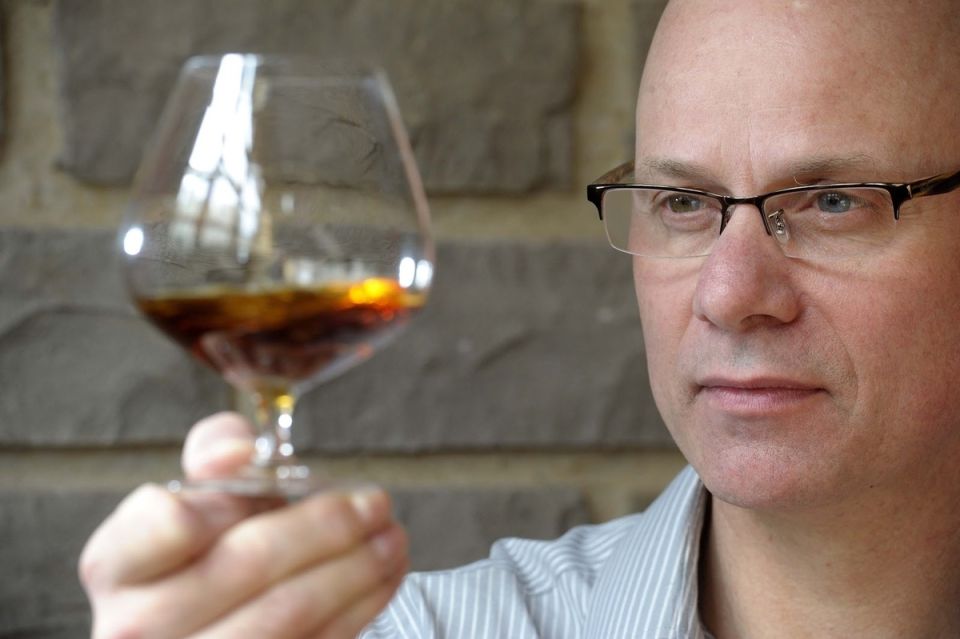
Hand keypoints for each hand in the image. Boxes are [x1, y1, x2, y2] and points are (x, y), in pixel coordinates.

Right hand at [80, 412, 408, 638]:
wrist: (195, 626)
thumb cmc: (199, 553)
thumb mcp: (197, 496)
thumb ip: (213, 455)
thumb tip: (239, 449)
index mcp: (117, 563)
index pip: (168, 521)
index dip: (231, 498)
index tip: (280, 482)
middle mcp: (137, 624)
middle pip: (250, 562)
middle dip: (328, 526)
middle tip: (375, 503)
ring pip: (289, 615)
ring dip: (356, 570)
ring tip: (391, 539)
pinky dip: (356, 608)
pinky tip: (380, 578)